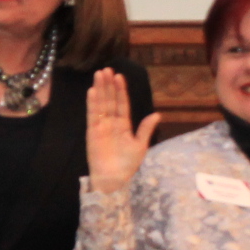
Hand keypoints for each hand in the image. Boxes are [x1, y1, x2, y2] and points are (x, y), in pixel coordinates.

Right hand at [84, 67, 161, 194]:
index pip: (122, 103)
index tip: (119, 76)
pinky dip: (92, 103)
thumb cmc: (127, 165)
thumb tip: (157, 114)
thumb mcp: (140, 146)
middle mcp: (111, 123)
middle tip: (107, 69)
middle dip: (108, 85)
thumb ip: (145, 129)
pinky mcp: (92, 132)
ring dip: (100, 89)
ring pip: (101, 103)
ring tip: (99, 74)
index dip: (120, 90)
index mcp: (124, 125)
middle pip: (110, 99)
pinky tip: (92, 91)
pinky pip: (92, 115)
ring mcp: (101, 126)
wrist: (114, 180)